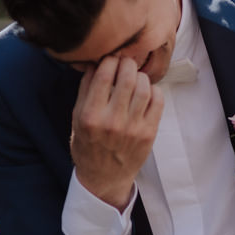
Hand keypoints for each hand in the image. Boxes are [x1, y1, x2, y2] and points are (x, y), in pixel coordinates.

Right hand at [69, 56, 162, 207]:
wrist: (104, 177)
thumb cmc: (88, 145)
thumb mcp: (77, 119)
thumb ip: (85, 90)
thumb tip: (95, 63)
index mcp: (91, 116)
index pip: (104, 77)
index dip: (109, 61)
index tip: (110, 57)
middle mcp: (112, 121)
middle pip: (127, 78)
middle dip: (127, 64)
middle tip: (126, 62)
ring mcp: (133, 128)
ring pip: (144, 88)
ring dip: (141, 76)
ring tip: (135, 76)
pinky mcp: (149, 133)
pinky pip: (158, 101)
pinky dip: (153, 90)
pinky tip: (146, 91)